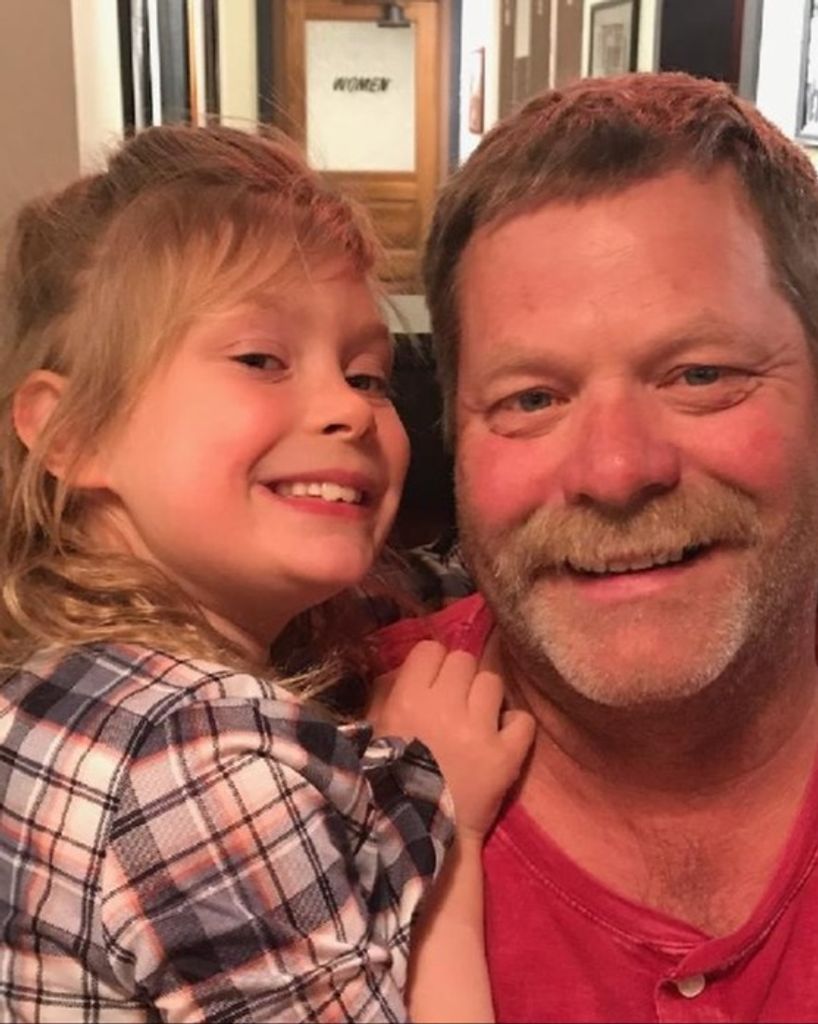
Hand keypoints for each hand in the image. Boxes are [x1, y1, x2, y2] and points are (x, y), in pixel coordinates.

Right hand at [370, 640, 534, 839]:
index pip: (431, 650)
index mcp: (407, 699)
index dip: (432, 665)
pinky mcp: (506, 756)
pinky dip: (514, 728)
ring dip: (485, 699)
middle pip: (464, 660)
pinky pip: (523, 720)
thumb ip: (388, 694)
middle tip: (454, 704)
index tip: (431, 684)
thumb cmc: (387, 781)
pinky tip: (500, 740)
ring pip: (492, 682)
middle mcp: (444, 706)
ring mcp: (478, 730)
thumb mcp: (374, 731)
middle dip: (459, 680)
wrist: (415, 836)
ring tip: (477, 722)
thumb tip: (411, 667)